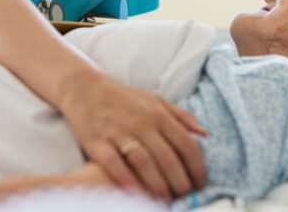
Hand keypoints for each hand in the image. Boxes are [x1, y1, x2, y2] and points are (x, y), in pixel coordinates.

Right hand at [58, 73, 207, 200]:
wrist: (83, 88)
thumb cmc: (123, 97)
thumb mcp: (155, 99)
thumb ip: (181, 116)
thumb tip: (204, 133)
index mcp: (158, 114)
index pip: (186, 143)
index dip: (197, 166)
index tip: (201, 182)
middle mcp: (141, 123)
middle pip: (168, 157)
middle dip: (180, 181)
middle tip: (185, 195)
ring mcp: (118, 132)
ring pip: (144, 162)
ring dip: (158, 184)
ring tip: (166, 200)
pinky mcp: (97, 142)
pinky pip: (114, 164)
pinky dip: (126, 179)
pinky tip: (136, 193)